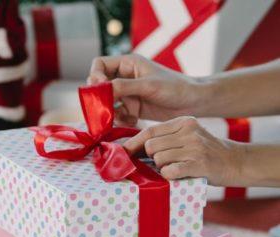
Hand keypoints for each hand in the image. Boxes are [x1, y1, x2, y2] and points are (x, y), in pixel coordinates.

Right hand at [88, 54, 206, 126]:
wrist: (193, 103)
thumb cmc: (175, 88)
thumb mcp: (148, 85)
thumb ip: (123, 86)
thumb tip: (101, 89)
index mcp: (128, 64)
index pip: (99, 64)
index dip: (95, 76)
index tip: (99, 89)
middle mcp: (124, 77)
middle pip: (99, 85)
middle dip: (102, 98)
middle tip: (107, 108)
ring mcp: (127, 93)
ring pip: (107, 102)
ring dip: (112, 111)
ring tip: (125, 116)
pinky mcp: (132, 107)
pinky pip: (117, 114)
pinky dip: (121, 119)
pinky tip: (133, 121)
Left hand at [123, 117, 243, 185]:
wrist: (236, 162)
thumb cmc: (204, 152)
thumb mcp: (186, 137)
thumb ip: (164, 139)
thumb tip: (130, 148)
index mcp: (183, 122)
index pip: (149, 131)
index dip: (133, 144)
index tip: (122, 153)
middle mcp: (189, 131)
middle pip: (151, 146)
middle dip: (151, 158)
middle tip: (163, 163)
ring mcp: (195, 147)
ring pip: (159, 159)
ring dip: (162, 167)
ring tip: (176, 167)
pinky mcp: (200, 163)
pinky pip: (170, 170)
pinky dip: (169, 175)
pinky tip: (179, 174)